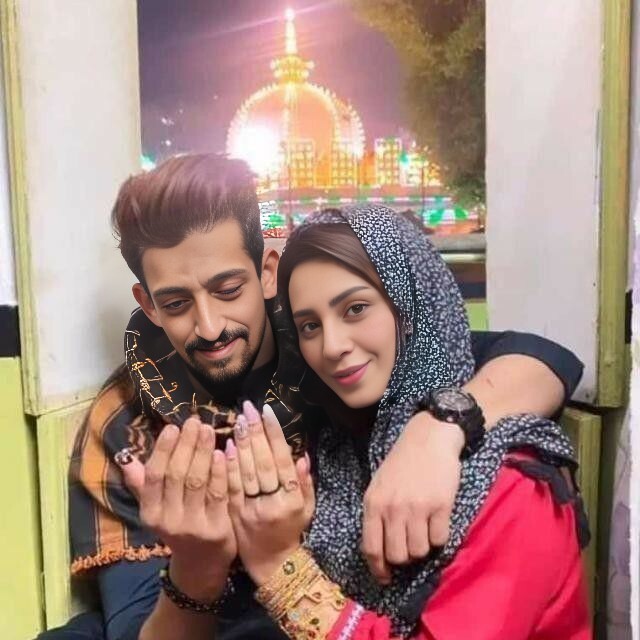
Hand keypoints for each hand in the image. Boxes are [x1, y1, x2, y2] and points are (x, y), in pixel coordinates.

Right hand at [116, 417, 235, 600]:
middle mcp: (168, 520)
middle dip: (186, 444)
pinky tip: (222, 452)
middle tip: (195, 421)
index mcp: (150, 512)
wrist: (200, 567)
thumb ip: (143, 484)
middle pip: (176, 474)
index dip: (163, 449)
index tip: (173, 427)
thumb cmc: (179, 527)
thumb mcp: (157, 510)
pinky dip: (219, 471)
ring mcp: (193, 526)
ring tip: (208, 430)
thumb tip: (126, 459)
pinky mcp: (217, 529)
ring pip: (197, 481)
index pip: (154, 476)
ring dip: (203, 452)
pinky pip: (218, 494)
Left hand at [225, 401, 314, 585]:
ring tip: (237, 420)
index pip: (283, 459)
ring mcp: (252, 509)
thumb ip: (305, 482)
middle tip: (247, 408)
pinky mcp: (235, 515)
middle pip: (263, 461)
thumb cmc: (291, 531)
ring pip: (246, 472)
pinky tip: (225, 447)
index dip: (275, 434)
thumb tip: (302, 455)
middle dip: (255, 432)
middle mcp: (273, 502)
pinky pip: (230, 487)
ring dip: (241, 444)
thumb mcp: (307, 508)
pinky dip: (228, 466)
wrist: (271, 565)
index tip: (267, 410)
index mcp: (292, 498)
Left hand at [361, 412, 462, 582]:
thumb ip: (378, 515)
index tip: (386, 579)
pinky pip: (440, 539)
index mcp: (373, 503)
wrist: (429, 437)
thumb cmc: (402, 462)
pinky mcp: (441, 506)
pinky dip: (440, 536)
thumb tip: (382, 552)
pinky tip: (438, 520)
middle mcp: (393, 508)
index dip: (378, 569)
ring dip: (423, 546)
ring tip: (425, 529)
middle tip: (410, 544)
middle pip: (397, 556)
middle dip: (405, 556)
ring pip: (419, 551)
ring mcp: (417, 508)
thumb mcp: (379, 486)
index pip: (371, 548)